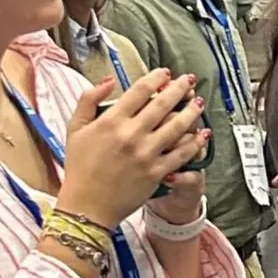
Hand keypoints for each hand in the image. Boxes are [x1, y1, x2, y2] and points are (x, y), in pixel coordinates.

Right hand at [56, 68, 203, 227]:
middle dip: (179, 88)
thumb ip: (89, 99)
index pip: (140, 90)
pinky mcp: (156, 172)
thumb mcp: (75, 128)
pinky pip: (181, 154)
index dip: (157, 78)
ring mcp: (146, 154)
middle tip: (189, 80)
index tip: (165, 73)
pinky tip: (202, 133)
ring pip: (177, 126)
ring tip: (199, 102)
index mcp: (112, 120)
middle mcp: (131, 134)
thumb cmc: (79, 167)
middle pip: (163, 104)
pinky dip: (194, 142)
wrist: (87, 205)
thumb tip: (109, 80)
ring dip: (191, 111)